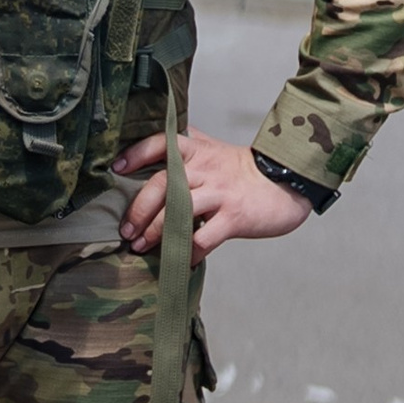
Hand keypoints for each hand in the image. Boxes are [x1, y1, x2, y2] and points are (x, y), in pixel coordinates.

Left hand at [112, 129, 310, 257]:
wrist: (287, 183)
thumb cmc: (243, 171)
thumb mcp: (214, 149)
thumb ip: (187, 146)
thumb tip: (155, 142)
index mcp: (197, 150)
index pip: (161, 144)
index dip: (137, 154)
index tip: (116, 168)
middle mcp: (206, 169)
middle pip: (162, 184)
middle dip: (139, 210)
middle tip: (126, 230)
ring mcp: (220, 193)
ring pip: (178, 212)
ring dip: (156, 233)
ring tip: (141, 247)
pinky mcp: (234, 217)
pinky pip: (203, 238)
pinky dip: (187, 252)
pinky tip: (179, 260)